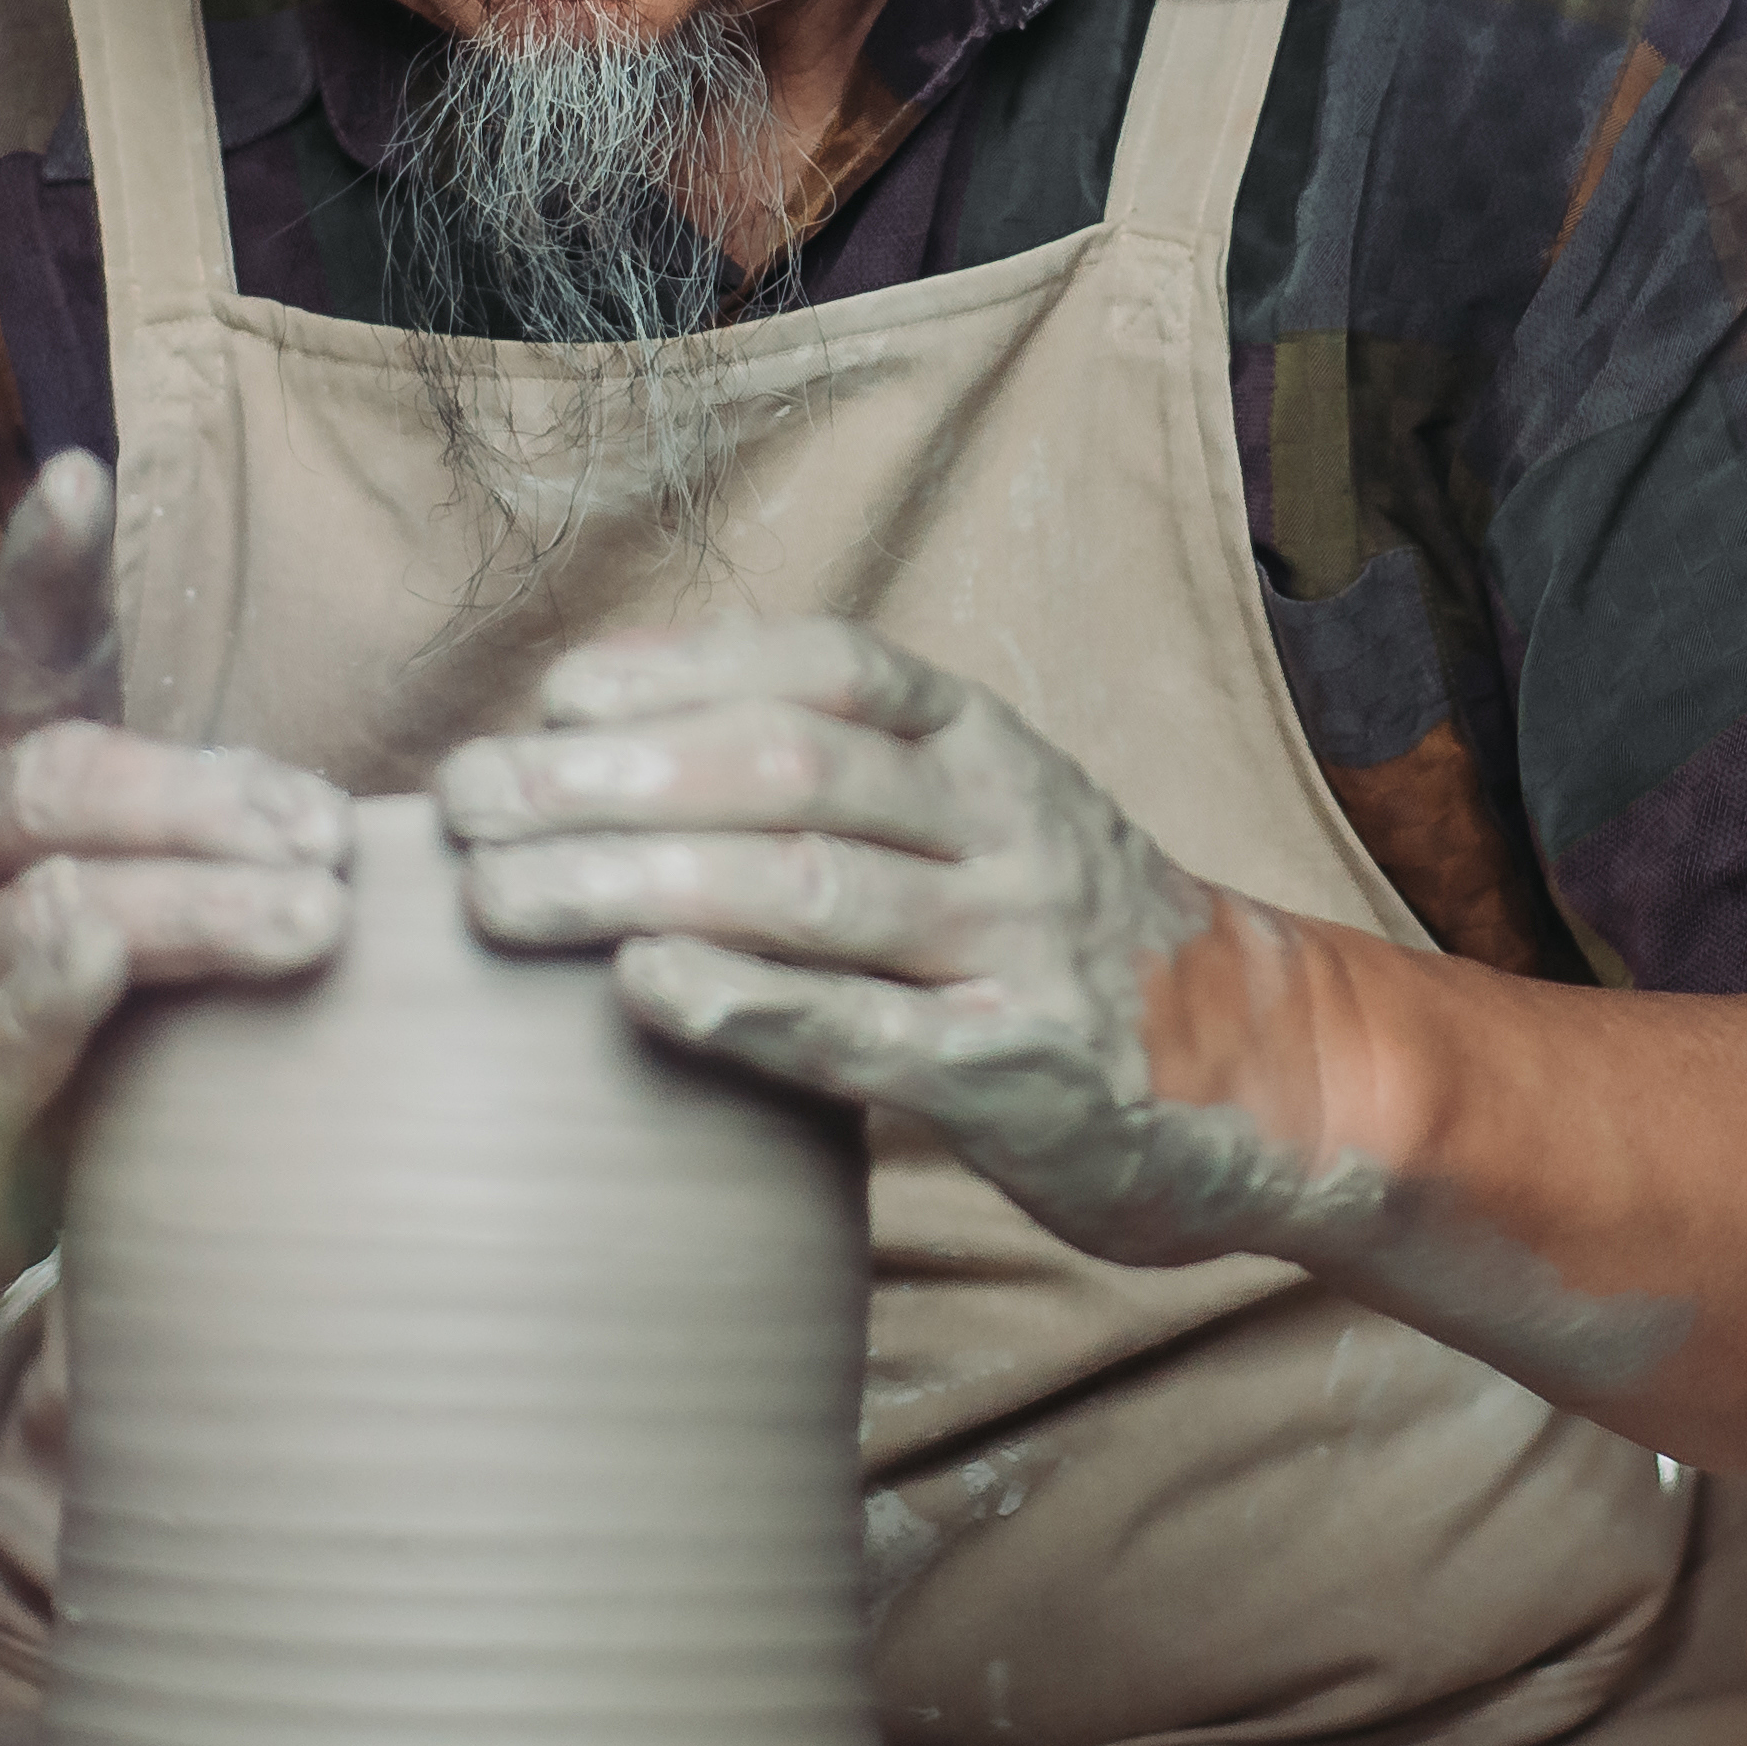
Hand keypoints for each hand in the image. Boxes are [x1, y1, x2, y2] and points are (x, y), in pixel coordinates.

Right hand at [0, 449, 348, 1355]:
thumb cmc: (16, 1051)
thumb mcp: (103, 934)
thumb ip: (201, 868)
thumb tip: (376, 832)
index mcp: (4, 800)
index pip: (31, 668)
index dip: (47, 578)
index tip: (72, 476)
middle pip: (74, 773)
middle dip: (212, 793)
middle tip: (335, 838)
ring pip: (58, 884)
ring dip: (194, 892)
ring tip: (316, 916)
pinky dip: (57, 984)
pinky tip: (100, 962)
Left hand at [435, 619, 1352, 1270]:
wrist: (1277, 1075)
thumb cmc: (1071, 945)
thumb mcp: (988, 821)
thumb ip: (854, 787)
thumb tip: (623, 760)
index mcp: (989, 746)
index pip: (825, 668)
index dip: (680, 669)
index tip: (555, 697)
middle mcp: (1007, 824)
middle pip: (788, 767)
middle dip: (611, 775)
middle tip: (469, 803)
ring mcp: (1017, 947)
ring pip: (809, 886)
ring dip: (634, 882)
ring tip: (499, 899)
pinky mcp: (1021, 1077)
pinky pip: (864, 1032)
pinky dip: (743, 1005)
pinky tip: (640, 992)